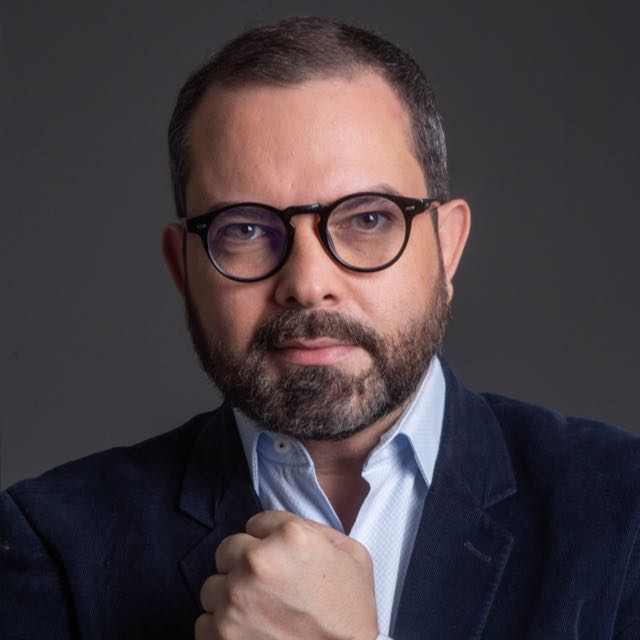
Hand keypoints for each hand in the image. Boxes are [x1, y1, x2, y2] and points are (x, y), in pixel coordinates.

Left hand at [195, 510, 378, 639]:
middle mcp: (258, 562)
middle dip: (244, 564)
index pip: (257, 522)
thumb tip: (287, 530)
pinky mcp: (222, 636)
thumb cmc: (352, 616)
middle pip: (229, 549)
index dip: (269, 541)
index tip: (279, 558)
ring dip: (231, 597)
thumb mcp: (352, 555)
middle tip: (267, 585)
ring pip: (213, 586)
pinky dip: (222, 630)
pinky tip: (248, 633)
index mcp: (290, 536)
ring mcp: (236, 600)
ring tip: (258, 612)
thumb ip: (317, 531)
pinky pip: (204, 623)